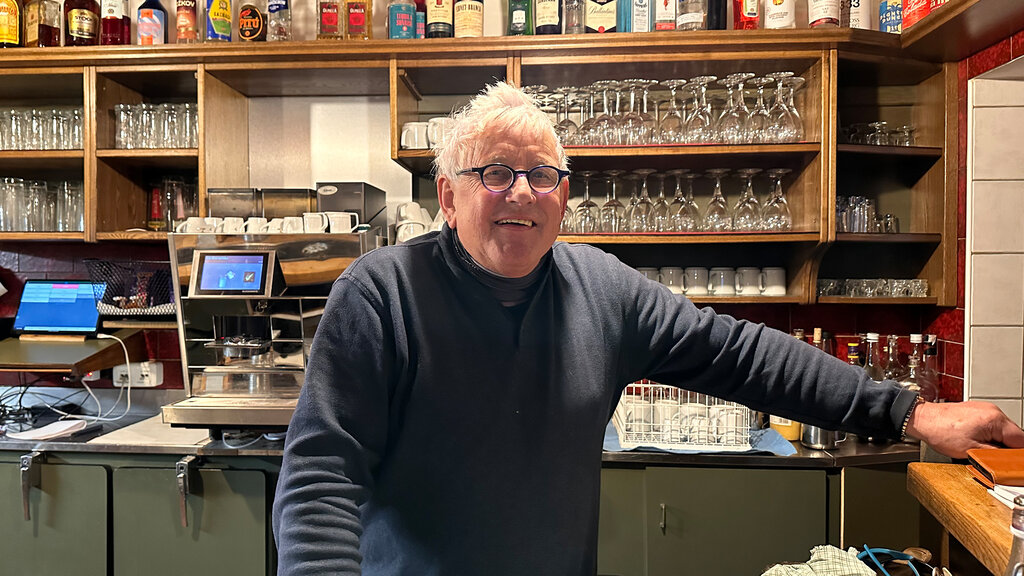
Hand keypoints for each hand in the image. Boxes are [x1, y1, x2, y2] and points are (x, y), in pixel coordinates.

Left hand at [905, 400, 1023, 458]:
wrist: (923, 419)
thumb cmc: (940, 431)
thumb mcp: (971, 451)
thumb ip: (996, 456)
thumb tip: (1009, 461)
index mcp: (995, 420)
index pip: (1021, 440)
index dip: (1018, 455)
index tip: (1015, 464)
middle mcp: (994, 411)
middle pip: (1014, 435)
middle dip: (1008, 449)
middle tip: (997, 460)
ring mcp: (987, 410)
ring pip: (1004, 431)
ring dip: (999, 442)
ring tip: (984, 450)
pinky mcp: (979, 411)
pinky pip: (993, 426)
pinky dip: (991, 436)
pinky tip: (979, 442)